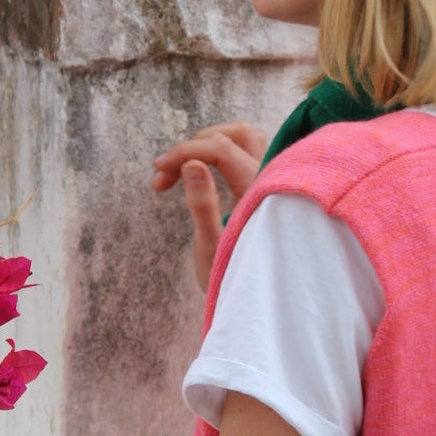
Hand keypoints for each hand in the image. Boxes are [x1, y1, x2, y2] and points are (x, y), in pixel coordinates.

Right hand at [152, 122, 268, 292]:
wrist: (255, 301)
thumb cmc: (231, 279)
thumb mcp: (210, 248)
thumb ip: (203, 204)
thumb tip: (192, 163)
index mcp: (261, 194)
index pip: (221, 149)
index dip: (185, 153)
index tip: (158, 172)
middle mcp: (275, 181)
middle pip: (238, 133)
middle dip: (198, 144)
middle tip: (168, 172)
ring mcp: (277, 181)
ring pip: (248, 137)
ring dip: (213, 143)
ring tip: (186, 166)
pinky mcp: (271, 185)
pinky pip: (252, 152)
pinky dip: (224, 152)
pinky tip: (204, 172)